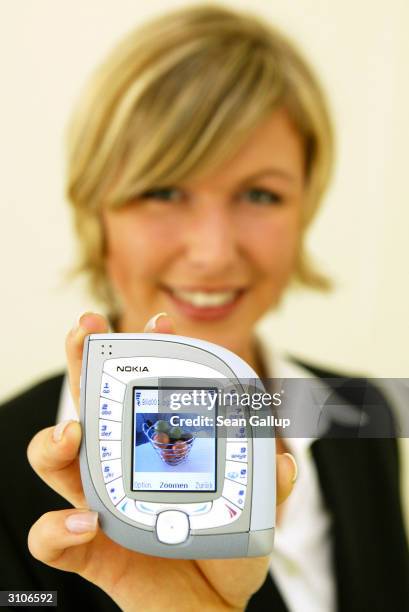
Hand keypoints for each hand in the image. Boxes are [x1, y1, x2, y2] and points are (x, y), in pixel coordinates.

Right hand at [27, 312, 296, 611]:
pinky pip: (53, 540)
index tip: (161, 321)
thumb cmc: (224, 553)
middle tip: (85, 328)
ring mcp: (99, 507)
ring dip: (54, 441)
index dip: (148, 352)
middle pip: (89, 406)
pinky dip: (57, 531)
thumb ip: (268, 486)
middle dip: (83, 363)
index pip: (145, 389)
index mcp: (155, 447)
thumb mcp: (254, 513)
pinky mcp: (89, 553)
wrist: (210, 611)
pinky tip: (85, 526)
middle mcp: (120, 468)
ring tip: (73, 432)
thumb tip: (286, 461)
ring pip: (56, 462)